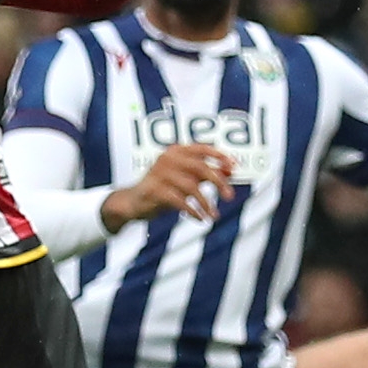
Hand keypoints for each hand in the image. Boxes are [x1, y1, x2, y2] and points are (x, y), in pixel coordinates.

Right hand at [102, 142, 233, 231]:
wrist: (132, 202)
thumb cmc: (162, 189)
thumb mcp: (185, 179)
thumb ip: (205, 173)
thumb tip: (230, 170)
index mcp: (176, 151)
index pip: (203, 148)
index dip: (221, 156)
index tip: (235, 168)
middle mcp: (167, 159)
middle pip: (200, 167)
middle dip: (219, 182)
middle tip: (230, 196)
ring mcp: (159, 174)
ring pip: (191, 186)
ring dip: (206, 203)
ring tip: (213, 215)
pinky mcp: (154, 190)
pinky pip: (179, 201)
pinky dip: (193, 211)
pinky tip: (200, 218)